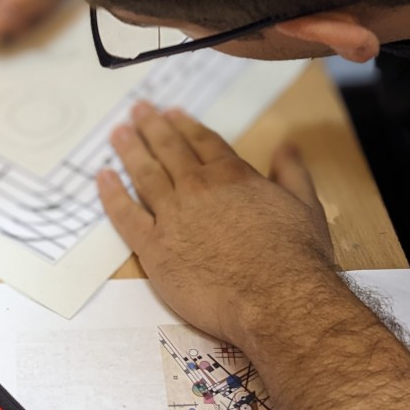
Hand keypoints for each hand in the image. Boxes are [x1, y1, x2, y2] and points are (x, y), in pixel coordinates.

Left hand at [96, 101, 336, 346]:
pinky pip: (125, 214)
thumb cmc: (295, 257)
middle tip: (137, 110)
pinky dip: (111, 194)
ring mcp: (173, 215)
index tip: (172, 112)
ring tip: (117, 133)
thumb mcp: (305, 205)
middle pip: (169, 150)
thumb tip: (288, 145)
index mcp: (232, 176)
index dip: (186, 125)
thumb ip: (292, 172)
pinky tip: (103, 177)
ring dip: (129, 150)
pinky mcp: (154, 247)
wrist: (276, 298)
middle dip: (151, 127)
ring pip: (145, 174)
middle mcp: (198, 188)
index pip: (203, 142)